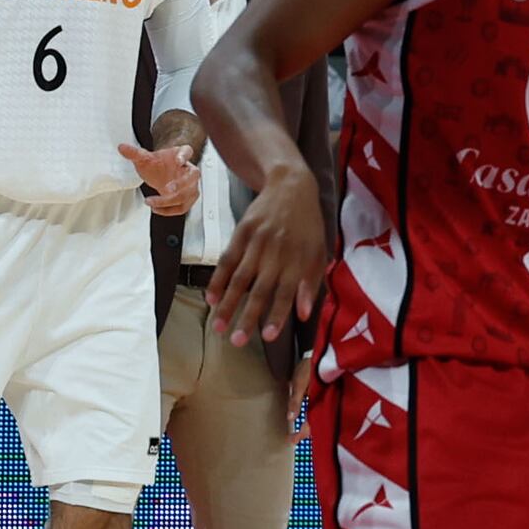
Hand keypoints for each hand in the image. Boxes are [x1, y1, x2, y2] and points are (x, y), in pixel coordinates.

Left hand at [125, 135, 203, 217]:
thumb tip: (122, 148)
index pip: (187, 151)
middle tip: (168, 189)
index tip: (179, 160)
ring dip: (172, 201)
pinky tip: (156, 208)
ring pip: (188, 194)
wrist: (160, 174)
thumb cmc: (158, 165)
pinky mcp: (187, 198)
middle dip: (181, 184)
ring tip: (153, 202)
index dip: (184, 156)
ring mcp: (190, 185)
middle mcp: (188, 169)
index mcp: (181, 154)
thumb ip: (134, 153)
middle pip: (193, 176)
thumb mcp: (145, 158)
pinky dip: (170, 210)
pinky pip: (183, 207)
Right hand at [210, 162, 329, 344]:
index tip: (267, 338)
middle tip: (236, 342)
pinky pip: (227, 261)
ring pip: (239, 279)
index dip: (277, 315)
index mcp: (298, 259)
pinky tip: (210, 299)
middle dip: (247, 318)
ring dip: (227, 304)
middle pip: (259, 290)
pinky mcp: (241, 233)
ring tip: (218, 327)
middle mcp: (277, 253)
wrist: (290, 186)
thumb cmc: (308, 226)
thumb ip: (311, 283)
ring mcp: (257, 242)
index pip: (286, 293)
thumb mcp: (318, 252)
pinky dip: (217, 280)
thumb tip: (304, 314)